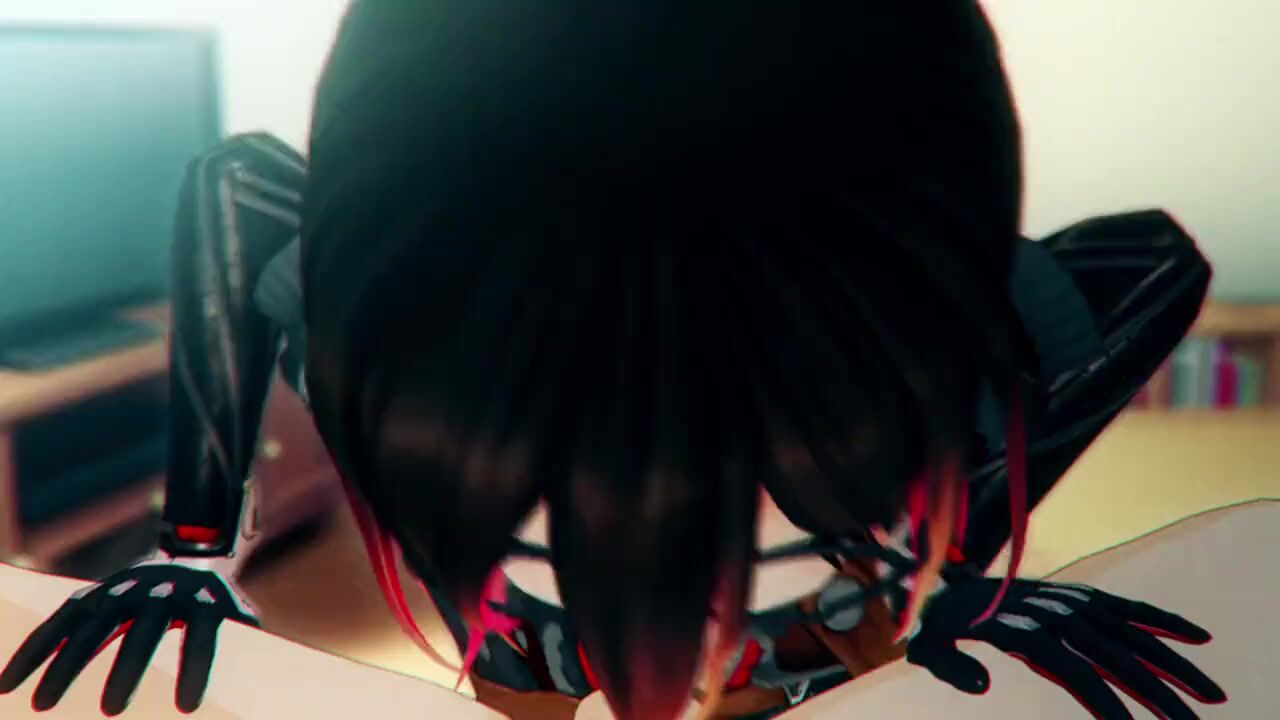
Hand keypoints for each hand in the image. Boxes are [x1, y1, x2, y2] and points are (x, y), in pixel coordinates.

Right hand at [0, 552, 257, 714]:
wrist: (192, 556)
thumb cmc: (216, 603)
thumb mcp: (238, 616)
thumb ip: (249, 645)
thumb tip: (273, 686)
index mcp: (202, 600)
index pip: (203, 636)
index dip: (196, 668)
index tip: (188, 708)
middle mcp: (158, 592)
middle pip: (142, 631)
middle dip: (127, 669)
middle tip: (112, 711)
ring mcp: (121, 590)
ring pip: (90, 627)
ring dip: (64, 666)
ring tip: (43, 707)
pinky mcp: (91, 594)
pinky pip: (57, 623)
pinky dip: (33, 651)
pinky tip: (8, 684)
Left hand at [906, 576, 1225, 718]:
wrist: (943, 580)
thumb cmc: (937, 623)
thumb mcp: (928, 645)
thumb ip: (950, 666)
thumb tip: (982, 686)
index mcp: (1021, 629)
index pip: (1073, 669)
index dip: (1103, 699)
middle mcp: (1053, 613)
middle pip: (1114, 656)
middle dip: (1156, 692)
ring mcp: (1070, 602)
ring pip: (1132, 633)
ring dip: (1174, 662)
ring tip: (1212, 694)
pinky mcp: (1080, 595)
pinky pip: (1127, 607)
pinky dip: (1161, 620)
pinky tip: (1197, 637)